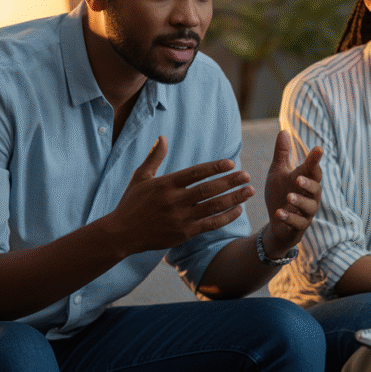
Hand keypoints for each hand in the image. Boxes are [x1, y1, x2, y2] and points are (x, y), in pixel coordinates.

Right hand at [104, 136, 251, 254]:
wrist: (121, 234)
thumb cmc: (132, 203)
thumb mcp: (140, 177)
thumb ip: (154, 157)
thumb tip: (164, 138)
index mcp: (165, 185)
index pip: (194, 173)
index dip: (214, 168)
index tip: (231, 163)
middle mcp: (174, 201)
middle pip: (208, 190)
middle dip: (230, 182)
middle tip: (247, 175)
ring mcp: (180, 218)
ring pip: (212, 207)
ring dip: (233, 198)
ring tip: (248, 191)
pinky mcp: (184, 233)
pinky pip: (210, 224)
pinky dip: (225, 217)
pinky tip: (238, 210)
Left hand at [261, 130, 322, 257]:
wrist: (277, 223)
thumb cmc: (280, 194)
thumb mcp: (278, 172)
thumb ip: (282, 154)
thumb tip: (283, 131)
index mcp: (306, 180)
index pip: (313, 169)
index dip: (315, 159)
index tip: (318, 149)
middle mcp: (310, 196)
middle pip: (316, 188)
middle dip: (309, 183)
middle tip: (299, 178)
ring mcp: (306, 212)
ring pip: (309, 206)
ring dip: (299, 201)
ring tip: (288, 197)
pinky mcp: (299, 226)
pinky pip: (297, 222)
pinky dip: (289, 217)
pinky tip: (279, 212)